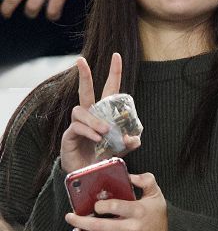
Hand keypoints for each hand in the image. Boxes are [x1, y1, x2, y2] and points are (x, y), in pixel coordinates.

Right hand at [60, 54, 140, 173]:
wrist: (88, 173)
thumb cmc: (103, 155)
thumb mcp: (122, 148)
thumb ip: (130, 142)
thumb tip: (136, 139)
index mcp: (102, 113)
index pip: (108, 89)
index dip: (113, 73)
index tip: (116, 56)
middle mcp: (88, 115)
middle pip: (84, 91)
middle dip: (84, 75)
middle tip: (81, 60)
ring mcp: (77, 124)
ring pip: (81, 111)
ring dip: (95, 120)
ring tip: (105, 131)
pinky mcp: (69, 135)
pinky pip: (76, 127)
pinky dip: (89, 131)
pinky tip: (97, 137)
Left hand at [65, 172, 167, 230]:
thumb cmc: (158, 213)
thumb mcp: (156, 193)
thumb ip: (145, 180)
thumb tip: (128, 175)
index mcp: (138, 210)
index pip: (113, 207)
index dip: (99, 205)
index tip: (94, 204)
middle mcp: (132, 227)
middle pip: (99, 226)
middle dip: (79, 221)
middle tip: (70, 217)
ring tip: (75, 230)